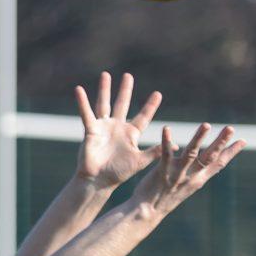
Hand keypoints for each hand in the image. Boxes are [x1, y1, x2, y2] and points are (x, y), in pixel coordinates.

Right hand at [74, 72, 162, 189]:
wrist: (98, 180)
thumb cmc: (119, 173)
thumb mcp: (141, 161)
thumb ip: (156, 151)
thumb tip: (176, 146)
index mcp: (131, 134)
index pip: (143, 116)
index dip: (150, 106)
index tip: (157, 94)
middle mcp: (117, 127)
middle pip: (122, 104)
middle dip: (126, 90)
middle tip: (128, 76)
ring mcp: (103, 127)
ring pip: (104, 104)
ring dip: (105, 89)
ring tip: (106, 75)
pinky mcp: (91, 130)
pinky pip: (86, 113)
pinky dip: (82, 102)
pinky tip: (79, 90)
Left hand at [130, 121, 244, 217]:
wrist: (147, 213)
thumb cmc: (164, 198)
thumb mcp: (185, 186)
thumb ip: (196, 174)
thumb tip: (205, 164)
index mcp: (198, 179)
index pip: (219, 164)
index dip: (231, 153)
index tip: (243, 141)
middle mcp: (191, 177)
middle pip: (209, 157)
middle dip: (221, 142)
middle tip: (231, 128)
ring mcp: (177, 174)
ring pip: (191, 154)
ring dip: (199, 139)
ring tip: (206, 125)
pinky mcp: (162, 172)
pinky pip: (165, 154)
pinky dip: (167, 141)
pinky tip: (167, 128)